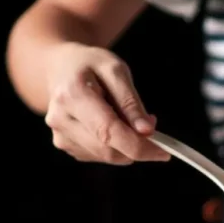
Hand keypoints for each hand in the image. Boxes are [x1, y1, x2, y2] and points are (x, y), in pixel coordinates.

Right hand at [44, 43, 170, 164]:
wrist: (59, 68)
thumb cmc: (90, 65)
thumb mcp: (116, 70)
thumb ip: (131, 101)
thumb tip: (147, 131)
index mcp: (73, 94)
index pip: (109, 131)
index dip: (138, 146)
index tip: (163, 152)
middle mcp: (61, 118)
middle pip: (108, 149)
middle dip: (137, 145)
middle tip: (149, 125)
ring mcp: (60, 134)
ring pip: (106, 156)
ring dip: (126, 145)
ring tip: (125, 118)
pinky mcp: (64, 144)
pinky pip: (99, 156)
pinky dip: (114, 146)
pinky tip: (109, 124)